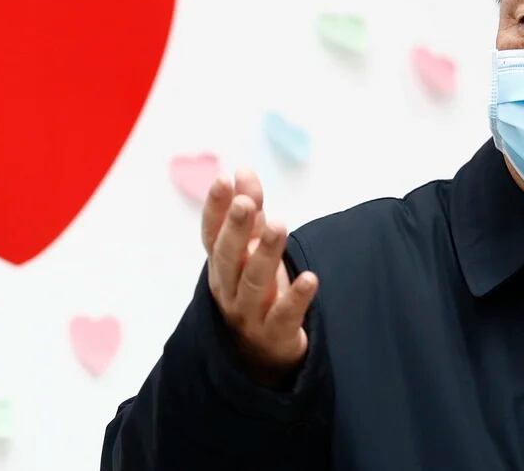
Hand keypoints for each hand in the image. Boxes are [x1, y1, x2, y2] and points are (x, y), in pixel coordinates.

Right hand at [202, 168, 318, 381]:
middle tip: (245, 203)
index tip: (223, 179)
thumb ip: (251, 211)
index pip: (212, 235)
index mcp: (222, 266)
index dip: (215, 208)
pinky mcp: (276, 335)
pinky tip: (310, 278)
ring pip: (255, 283)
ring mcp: (250, 314)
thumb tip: (242, 170)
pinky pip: (285, 316)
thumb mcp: (252, 249)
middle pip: (228, 258)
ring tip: (278, 225)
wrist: (262, 353)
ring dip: (266, 254)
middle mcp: (229, 289)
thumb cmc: (255, 289)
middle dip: (235, 229)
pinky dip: (297, 298)